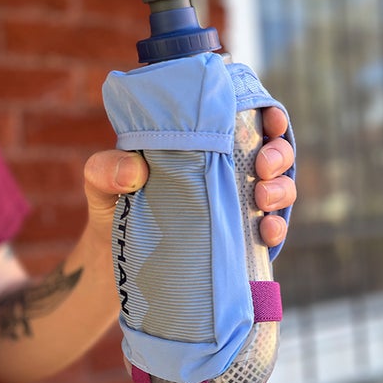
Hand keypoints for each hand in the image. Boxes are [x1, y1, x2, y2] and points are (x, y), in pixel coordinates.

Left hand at [83, 106, 295, 246]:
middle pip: (273, 150)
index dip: (269, 115)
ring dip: (282, 189)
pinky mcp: (240, 240)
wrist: (114, 267)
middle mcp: (227, 170)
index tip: (271, 120)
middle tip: (263, 166)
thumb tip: (134, 170)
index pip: (246, 119)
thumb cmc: (111, 211)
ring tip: (262, 200)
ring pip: (281, 186)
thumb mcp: (100, 184)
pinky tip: (266, 232)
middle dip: (279, 153)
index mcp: (203, 144)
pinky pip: (272, 230)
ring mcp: (237, 205)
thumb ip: (105, 169)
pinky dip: (277, 228)